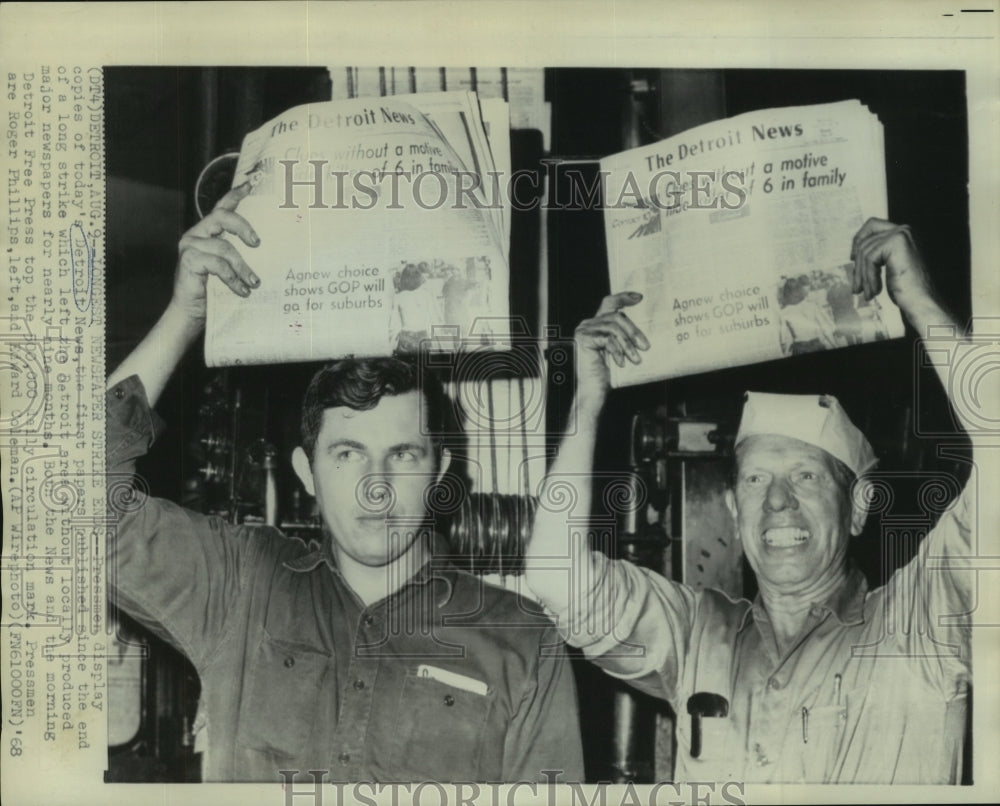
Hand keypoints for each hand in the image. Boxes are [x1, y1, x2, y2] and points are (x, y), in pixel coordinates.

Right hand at [171, 182, 259, 322]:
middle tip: (257, 242)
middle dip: (243, 226)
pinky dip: (232, 278)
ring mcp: (190, 246)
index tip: (250, 186)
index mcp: (208, 232)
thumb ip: (240, 256)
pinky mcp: (188, 260)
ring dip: (243, 267)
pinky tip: (242, 290)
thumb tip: (269, 251)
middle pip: (221, 217)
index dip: (234, 195)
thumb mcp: (231, 270)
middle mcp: (197, 234)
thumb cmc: (213, 291)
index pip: (221, 208)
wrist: (191, 313)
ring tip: (254, 282)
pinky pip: (217, 264)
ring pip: (224, 247)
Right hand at [574, 291, 648, 410]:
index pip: (609, 303)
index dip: (624, 297)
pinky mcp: (583, 339)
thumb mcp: (620, 350)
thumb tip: (643, 329)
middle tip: (645, 346)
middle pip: (616, 316)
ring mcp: (584, 330)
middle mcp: (588, 324)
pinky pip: (607, 339)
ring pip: (613, 328)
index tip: (640, 298)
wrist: (594, 390)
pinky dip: (617, 350)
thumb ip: (624, 336)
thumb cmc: (607, 373)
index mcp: (596, 324)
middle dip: (633, 331)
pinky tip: (621, 362)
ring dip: (628, 344)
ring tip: (636, 359)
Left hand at [850, 218, 934, 313]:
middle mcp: (904, 230)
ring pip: (865, 252)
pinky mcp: (897, 242)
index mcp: (904, 234)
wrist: (922, 302)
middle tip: (857, 286)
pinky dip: (869, 278)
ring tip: (868, 293)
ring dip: (863, 277)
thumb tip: (854, 254)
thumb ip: (877, 255)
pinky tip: (875, 292)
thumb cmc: (907, 290)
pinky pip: (870, 259)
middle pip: (865, 239)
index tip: (853, 259)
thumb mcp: (889, 267)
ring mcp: (901, 234)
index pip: (872, 225)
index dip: (859, 241)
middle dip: (858, 264)